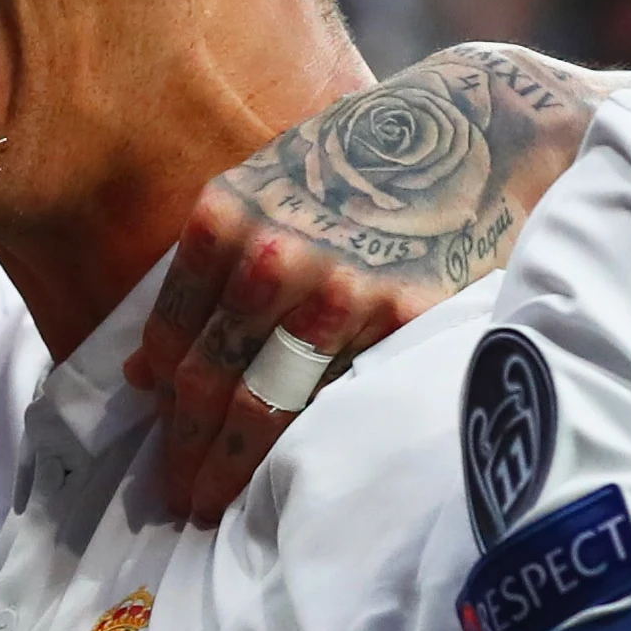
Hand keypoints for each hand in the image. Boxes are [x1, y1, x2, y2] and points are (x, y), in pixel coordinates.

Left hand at [133, 45, 628, 521]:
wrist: (484, 125)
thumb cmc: (373, 158)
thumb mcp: (276, 186)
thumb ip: (214, 271)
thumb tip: (147, 367)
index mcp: (231, 218)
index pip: (174, 334)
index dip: (160, 398)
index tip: (157, 436)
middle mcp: (275, 256)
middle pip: (211, 380)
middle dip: (187, 449)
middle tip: (180, 497)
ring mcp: (341, 293)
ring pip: (267, 408)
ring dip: (234, 467)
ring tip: (218, 506)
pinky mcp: (405, 321)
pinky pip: (339, 404)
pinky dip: (311, 448)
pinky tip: (296, 480)